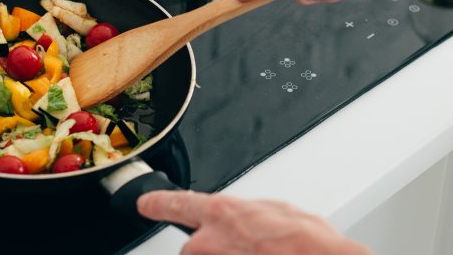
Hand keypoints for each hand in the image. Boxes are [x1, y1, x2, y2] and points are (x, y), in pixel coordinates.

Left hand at [137, 190, 371, 254]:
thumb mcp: (278, 211)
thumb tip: (248, 219)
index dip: (158, 203)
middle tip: (243, 251)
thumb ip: (250, 213)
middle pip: (194, 247)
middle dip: (212, 250)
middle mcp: (209, 243)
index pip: (178, 204)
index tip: (146, 203)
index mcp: (222, 214)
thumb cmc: (306, 244)